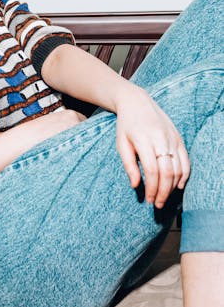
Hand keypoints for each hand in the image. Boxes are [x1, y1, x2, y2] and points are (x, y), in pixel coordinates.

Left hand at [115, 87, 189, 208]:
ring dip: (172, 186)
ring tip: (164, 197)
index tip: (148, 199)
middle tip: (156, 204)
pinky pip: (185, 160)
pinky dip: (184, 175)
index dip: (151, 188)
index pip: (151, 170)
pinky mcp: (178, 137)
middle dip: (163, 192)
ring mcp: (171, 137)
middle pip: (167, 172)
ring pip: (178, 168)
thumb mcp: (121, 143)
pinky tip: (178, 186)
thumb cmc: (126, 125)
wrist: (137, 102)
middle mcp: (160, 138)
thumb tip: (135, 185)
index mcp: (143, 140)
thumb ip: (128, 164)